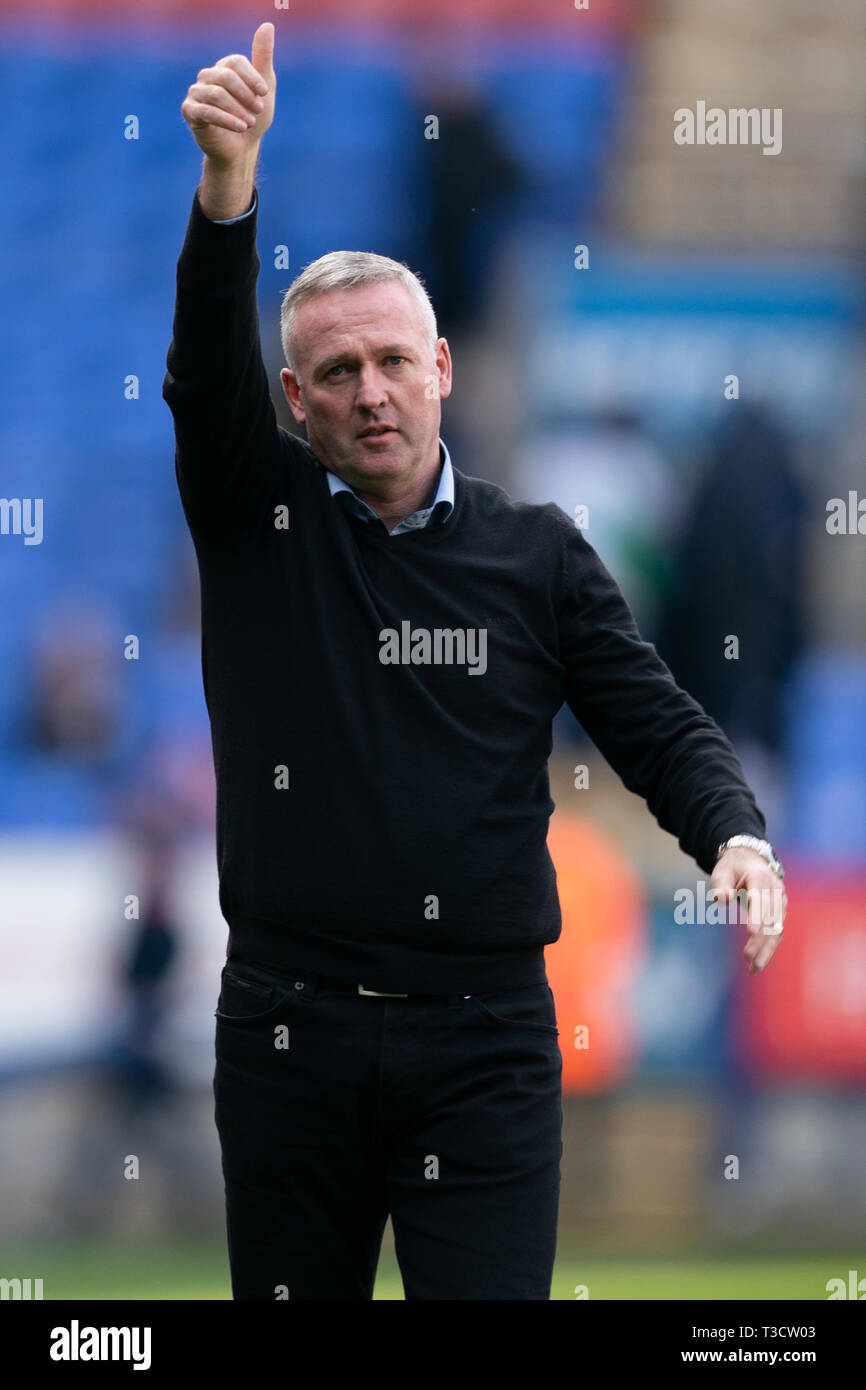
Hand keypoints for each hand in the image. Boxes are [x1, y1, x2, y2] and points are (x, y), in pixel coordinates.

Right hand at [181, 21, 275, 165]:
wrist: (241, 148)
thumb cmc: (253, 117)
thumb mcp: (265, 88)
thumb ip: (263, 58)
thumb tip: (267, 25)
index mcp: (224, 67)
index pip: (235, 62)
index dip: (251, 77)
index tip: (265, 93)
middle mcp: (208, 76)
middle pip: (226, 77)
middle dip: (246, 95)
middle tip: (259, 110)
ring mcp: (196, 93)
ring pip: (216, 94)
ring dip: (237, 110)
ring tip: (250, 123)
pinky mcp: (190, 111)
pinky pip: (206, 111)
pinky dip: (226, 119)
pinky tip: (240, 128)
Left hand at [710, 846, 786, 974]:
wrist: (751, 861)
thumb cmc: (732, 868)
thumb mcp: (721, 871)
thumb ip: (720, 884)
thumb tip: (722, 899)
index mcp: (760, 876)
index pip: (760, 898)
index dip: (756, 915)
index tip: (750, 932)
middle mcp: (775, 890)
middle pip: (769, 917)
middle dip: (760, 939)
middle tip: (747, 956)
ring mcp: (781, 902)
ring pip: (777, 929)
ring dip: (766, 949)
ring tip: (754, 968)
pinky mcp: (780, 913)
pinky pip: (776, 933)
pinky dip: (768, 949)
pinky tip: (758, 964)